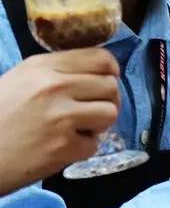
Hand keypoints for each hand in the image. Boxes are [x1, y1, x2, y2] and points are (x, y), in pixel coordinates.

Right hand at [0, 49, 119, 194]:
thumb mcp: (20, 80)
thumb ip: (56, 72)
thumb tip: (98, 72)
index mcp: (43, 66)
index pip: (101, 58)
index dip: (111, 71)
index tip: (106, 81)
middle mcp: (54, 86)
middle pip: (111, 86)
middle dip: (106, 100)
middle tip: (91, 111)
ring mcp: (61, 117)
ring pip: (111, 113)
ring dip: (99, 124)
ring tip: (78, 129)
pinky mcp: (63, 147)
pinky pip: (94, 144)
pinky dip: (81, 149)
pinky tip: (60, 148)